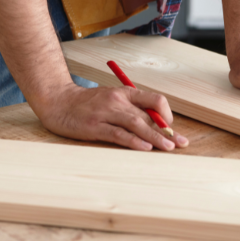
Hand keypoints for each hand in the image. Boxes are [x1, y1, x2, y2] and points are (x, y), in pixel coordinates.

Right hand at [29, 84, 189, 151]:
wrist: (58, 101)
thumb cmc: (87, 104)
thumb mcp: (111, 99)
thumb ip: (131, 109)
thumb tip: (155, 125)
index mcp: (125, 92)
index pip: (154, 100)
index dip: (166, 114)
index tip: (171, 128)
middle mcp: (117, 100)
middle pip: (148, 116)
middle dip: (167, 131)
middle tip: (181, 143)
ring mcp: (106, 113)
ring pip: (136, 125)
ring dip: (155, 137)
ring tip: (168, 147)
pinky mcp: (95, 126)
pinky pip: (118, 134)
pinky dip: (133, 141)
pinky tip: (144, 148)